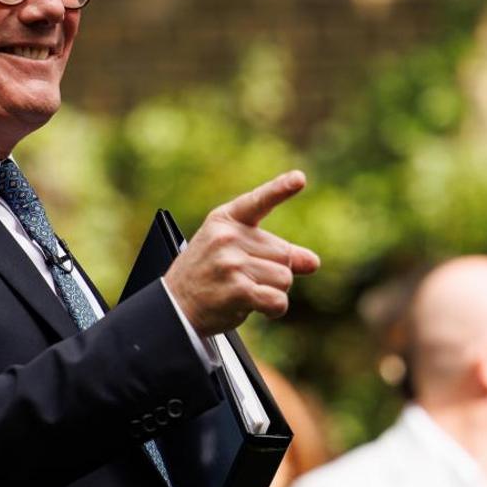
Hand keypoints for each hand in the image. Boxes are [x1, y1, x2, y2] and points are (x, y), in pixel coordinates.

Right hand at [164, 171, 319, 335]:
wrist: (174, 307)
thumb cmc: (206, 275)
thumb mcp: (231, 251)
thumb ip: (271, 251)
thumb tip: (313, 262)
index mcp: (224, 220)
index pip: (258, 201)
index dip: (280, 189)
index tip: (300, 178)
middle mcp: (227, 237)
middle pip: (284, 255)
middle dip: (274, 272)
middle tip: (244, 279)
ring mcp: (231, 263)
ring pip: (284, 279)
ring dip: (272, 291)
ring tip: (244, 292)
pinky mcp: (238, 290)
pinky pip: (278, 300)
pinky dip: (275, 308)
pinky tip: (257, 308)